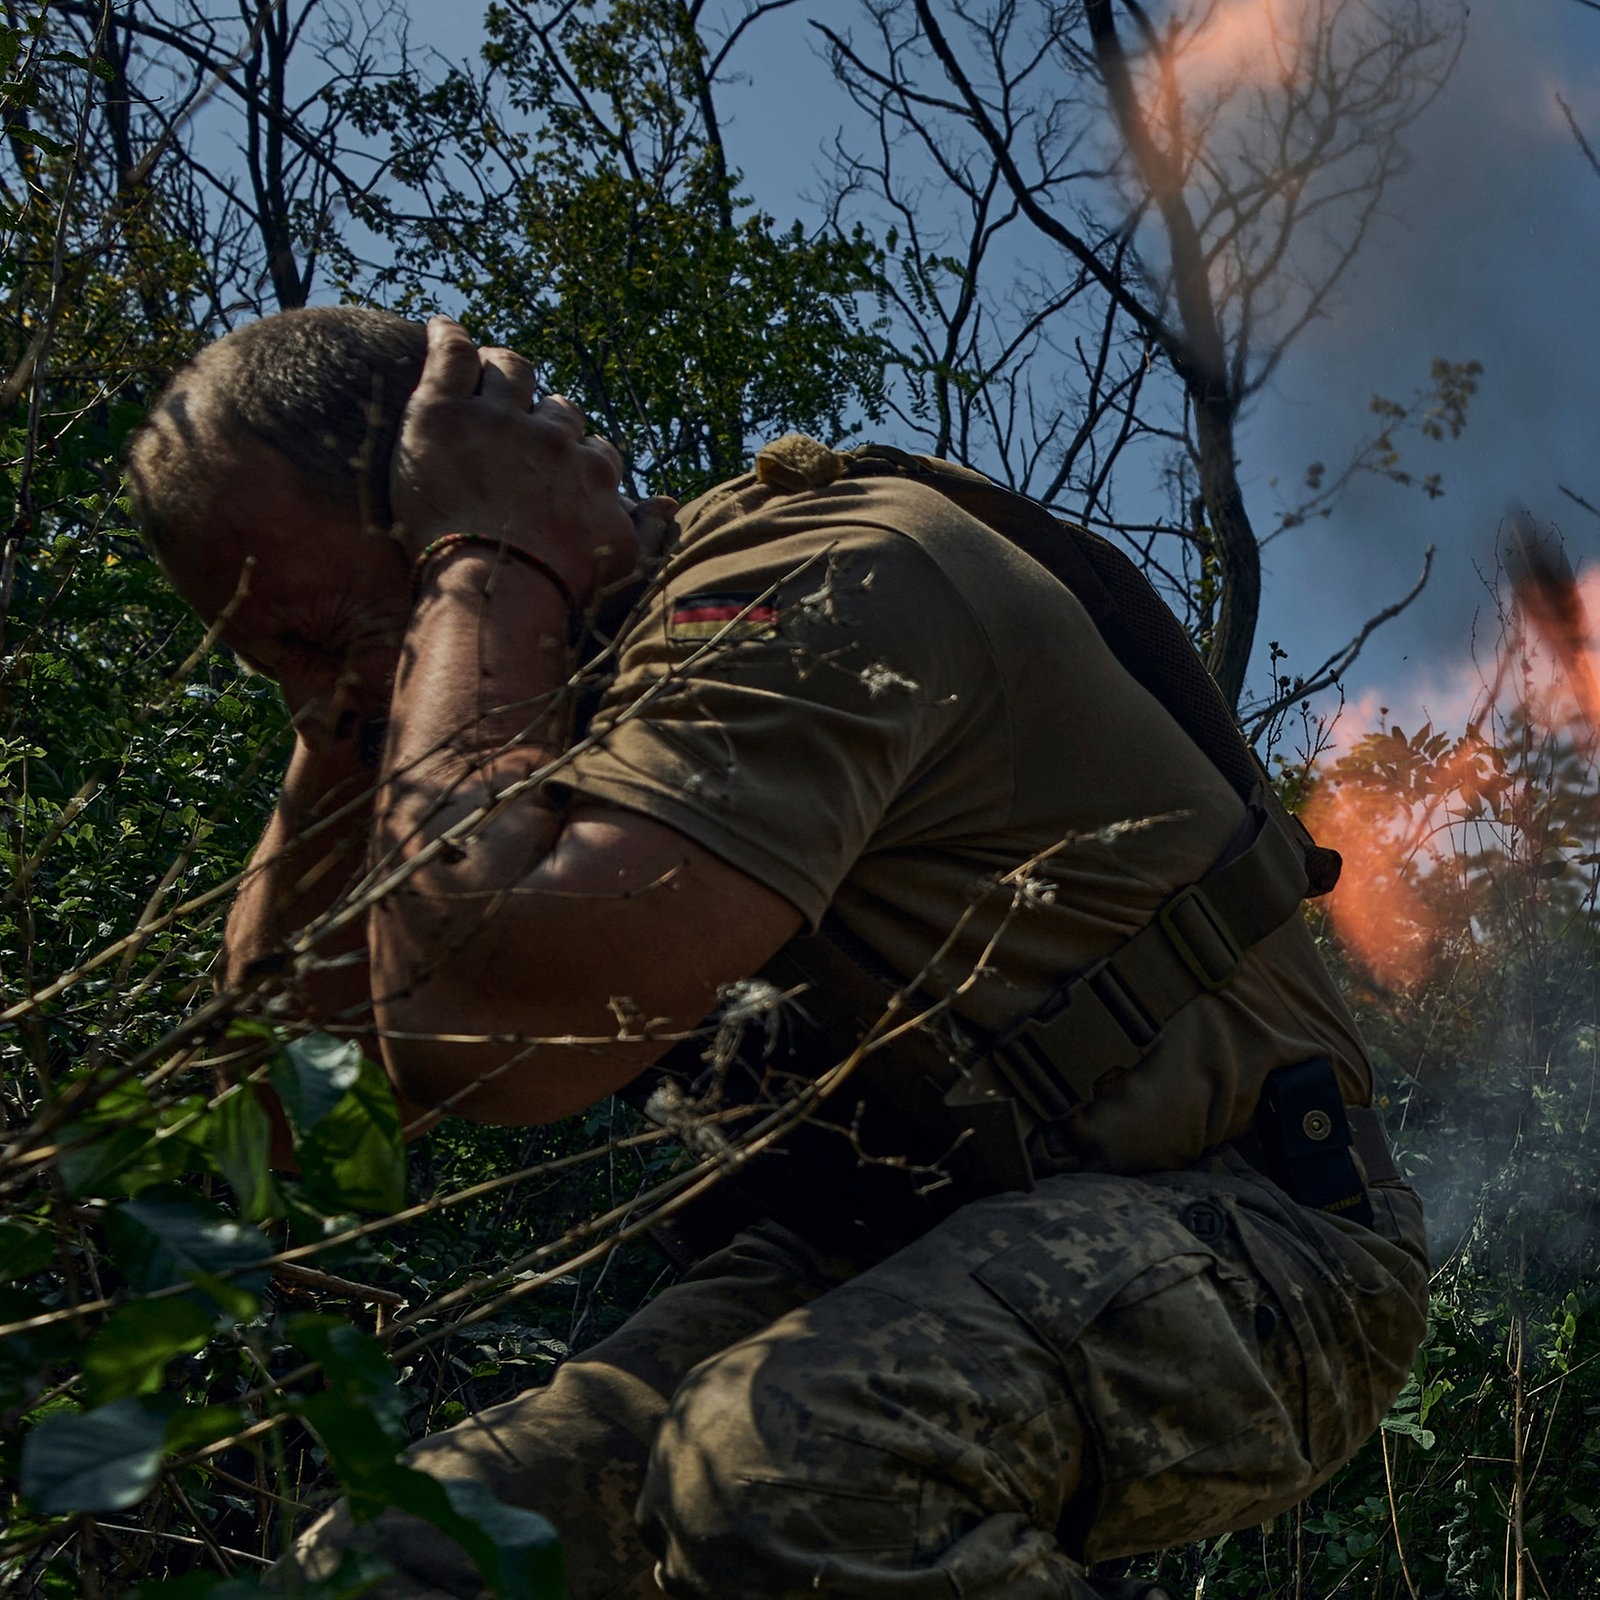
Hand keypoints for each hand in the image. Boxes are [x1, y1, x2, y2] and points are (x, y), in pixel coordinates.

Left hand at [391, 317, 641, 603]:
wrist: (500, 587)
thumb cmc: (560, 587)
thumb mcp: (623, 563)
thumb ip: (650, 532)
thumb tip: (669, 503)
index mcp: (594, 471)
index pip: (593, 450)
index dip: (577, 456)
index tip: (561, 470)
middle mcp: (553, 437)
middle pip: (554, 409)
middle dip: (543, 415)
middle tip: (521, 429)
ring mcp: (499, 419)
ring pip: (509, 372)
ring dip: (503, 370)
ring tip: (489, 372)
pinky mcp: (445, 411)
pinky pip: (452, 353)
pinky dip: (447, 337)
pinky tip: (441, 328)